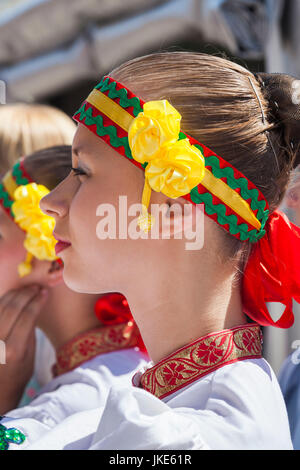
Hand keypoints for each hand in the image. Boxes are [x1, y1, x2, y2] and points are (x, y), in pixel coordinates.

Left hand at [0, 285, 47, 413]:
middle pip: (12, 307)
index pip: (27, 316)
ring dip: (14, 294)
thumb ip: (30, 331)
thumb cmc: (16, 375)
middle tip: (36, 287)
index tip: (44, 292)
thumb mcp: (30, 357)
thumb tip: (35, 305)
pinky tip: (12, 298)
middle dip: (26, 294)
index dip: (37, 301)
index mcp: (13, 350)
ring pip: (0, 306)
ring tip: (25, 290)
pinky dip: (3, 302)